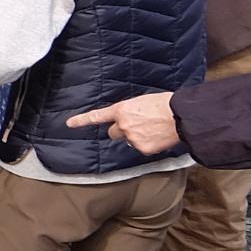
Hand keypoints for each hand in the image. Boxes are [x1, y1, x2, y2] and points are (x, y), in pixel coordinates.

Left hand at [66, 93, 180, 154]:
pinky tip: (158, 136)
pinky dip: (148, 144)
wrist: (181, 115)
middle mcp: (123, 125)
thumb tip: (129, 118)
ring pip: (128, 141)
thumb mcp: (142, 102)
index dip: (81, 120)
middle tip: (135, 126)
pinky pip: (141, 148)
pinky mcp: (143, 148)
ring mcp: (132, 138)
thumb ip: (130, 111)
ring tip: (152, 129)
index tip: (69, 124)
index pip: (97, 116)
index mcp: (121, 109)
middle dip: (120, 131)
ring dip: (135, 137)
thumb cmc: (164, 104)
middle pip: (112, 133)